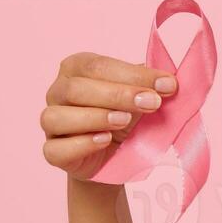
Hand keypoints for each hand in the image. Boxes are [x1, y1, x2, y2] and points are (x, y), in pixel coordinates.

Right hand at [40, 53, 177, 180]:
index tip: (167, 85)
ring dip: (95, 117)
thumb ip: (151, 85)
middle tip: (152, 103)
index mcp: (77, 68)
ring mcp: (51, 123)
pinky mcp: (53, 152)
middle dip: (118, 95)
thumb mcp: (141, 96)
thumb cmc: (126, 117)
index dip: (133, 75)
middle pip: (76, 88)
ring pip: (57, 117)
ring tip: (124, 121)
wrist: (116, 157)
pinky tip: (105, 140)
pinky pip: (55, 149)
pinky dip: (81, 145)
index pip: (98, 65)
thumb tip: (170, 81)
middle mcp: (58, 92)